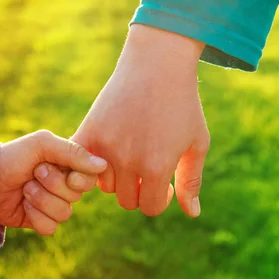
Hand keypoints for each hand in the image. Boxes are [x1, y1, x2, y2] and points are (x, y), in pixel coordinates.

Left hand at [0, 130, 105, 234]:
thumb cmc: (12, 157)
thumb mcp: (42, 145)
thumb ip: (73, 152)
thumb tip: (103, 166)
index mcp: (67, 164)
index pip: (91, 178)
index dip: (79, 179)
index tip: (66, 172)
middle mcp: (63, 184)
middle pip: (77, 196)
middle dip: (53, 185)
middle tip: (34, 174)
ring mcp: (52, 203)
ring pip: (64, 213)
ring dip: (41, 200)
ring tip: (25, 189)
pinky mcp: (40, 221)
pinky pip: (51, 227)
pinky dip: (35, 217)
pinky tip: (23, 206)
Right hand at [70, 24, 209, 216]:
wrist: (157, 64)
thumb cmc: (183, 104)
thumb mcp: (196, 143)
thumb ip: (192, 181)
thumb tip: (192, 214)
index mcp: (156, 167)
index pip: (151, 207)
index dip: (161, 199)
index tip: (166, 182)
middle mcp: (127, 162)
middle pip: (127, 201)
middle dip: (140, 191)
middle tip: (147, 170)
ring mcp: (104, 147)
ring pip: (105, 186)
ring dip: (118, 178)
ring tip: (129, 156)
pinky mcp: (88, 133)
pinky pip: (81, 166)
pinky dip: (90, 166)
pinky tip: (106, 154)